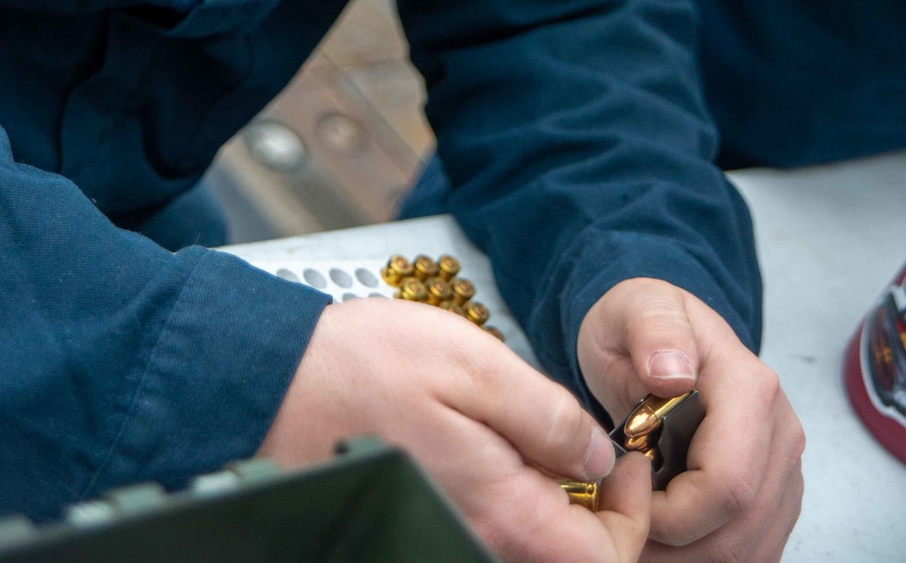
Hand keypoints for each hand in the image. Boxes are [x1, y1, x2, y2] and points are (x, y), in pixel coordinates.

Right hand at [260, 296, 651, 562]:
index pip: (604, 560)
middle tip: (594, 440)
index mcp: (499, 511)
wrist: (273, 380)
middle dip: (599, 507)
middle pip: (568, 558)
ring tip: (548, 432)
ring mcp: (446, 533)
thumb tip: (599, 456)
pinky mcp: (425, 519)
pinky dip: (516, 495)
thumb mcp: (473, 363)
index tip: (626, 457)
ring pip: (531, 544)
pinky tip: (503, 442)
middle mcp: (474, 539)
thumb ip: (546, 414)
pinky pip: (492, 526)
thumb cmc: (364, 364)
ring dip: (557, 499)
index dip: (632, 513)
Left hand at [578, 279, 804, 561]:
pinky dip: (705, 556)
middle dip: (675, 545)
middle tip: (624, 528)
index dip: (673, 513)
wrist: (659, 336)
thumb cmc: (640, 326)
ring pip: (747, 550)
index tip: (627, 498)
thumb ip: (653, 328)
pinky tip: (666, 538)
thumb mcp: (633, 308)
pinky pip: (752, 551)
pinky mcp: (777, 496)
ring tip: (639, 531)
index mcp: (750, 388)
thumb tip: (673, 373)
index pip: (727, 483)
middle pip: (739, 528)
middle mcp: (780, 431)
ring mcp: (784, 468)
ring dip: (687, 557)